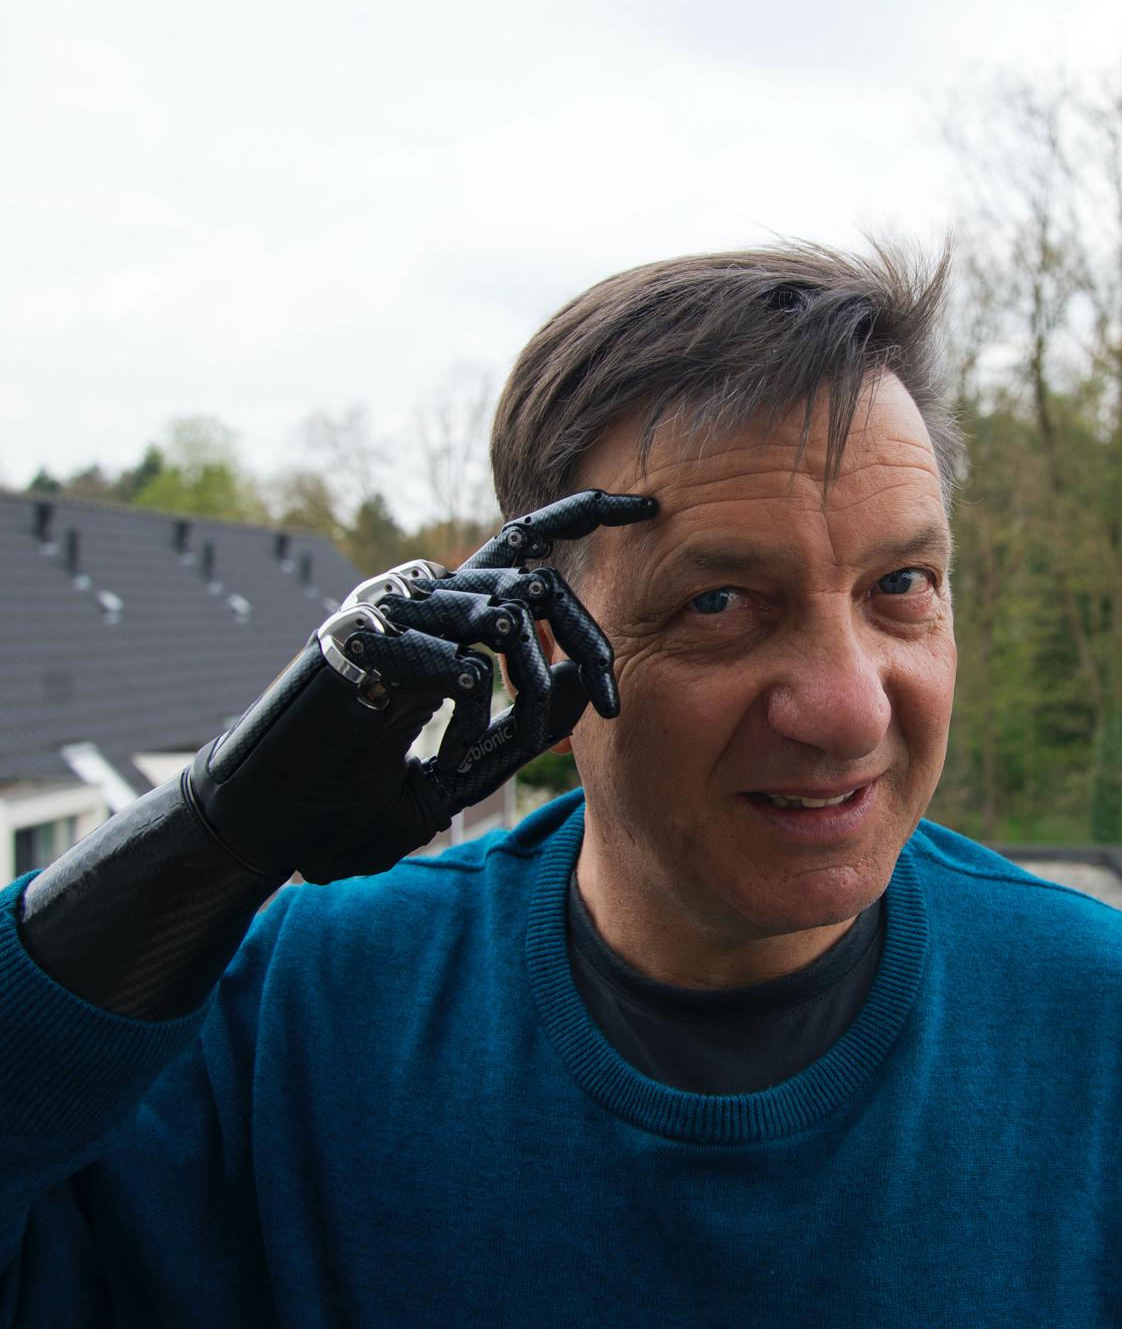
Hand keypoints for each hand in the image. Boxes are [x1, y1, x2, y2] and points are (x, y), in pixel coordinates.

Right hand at [186, 490, 655, 884]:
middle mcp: (418, 599)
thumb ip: (528, 721)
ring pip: (503, 616)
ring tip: (500, 745)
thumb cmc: (359, 794)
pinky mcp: (359, 641)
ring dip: (526, 692)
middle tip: (617, 699)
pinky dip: (470, 710)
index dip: (583, 512)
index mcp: (444, 613)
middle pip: (534, 580)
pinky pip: (453, 659)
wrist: (267, 820)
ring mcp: (386, 614)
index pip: (523, 541)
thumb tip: (592, 676)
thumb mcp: (468, 761)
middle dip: (590, 635)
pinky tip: (451, 743)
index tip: (647, 508)